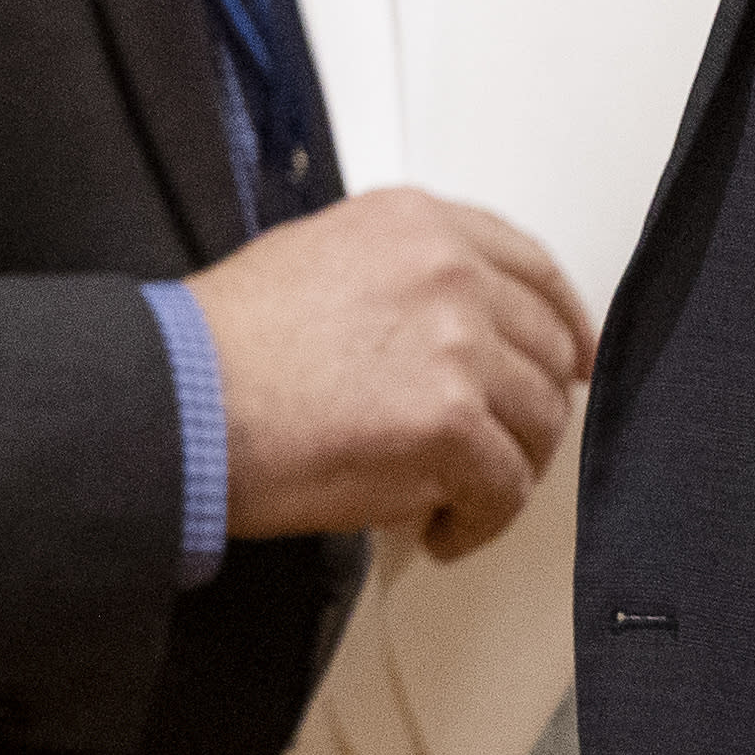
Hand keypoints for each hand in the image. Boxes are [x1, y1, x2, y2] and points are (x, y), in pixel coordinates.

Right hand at [188, 189, 591, 555]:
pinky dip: (478, 522)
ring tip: (453, 497)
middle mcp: (450, 272)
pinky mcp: (452, 424)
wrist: (181, 401)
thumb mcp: (317, 258)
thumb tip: (456, 333)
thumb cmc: (225, 346)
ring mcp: (458, 346)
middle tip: (497, 451)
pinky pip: (505, 489)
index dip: (563, 323)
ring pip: (540, 424)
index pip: (532, 266)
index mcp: (418, 224)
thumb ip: (401, 277)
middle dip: (529, 411)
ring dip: (505, 472)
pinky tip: (436, 530)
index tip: (573, 360)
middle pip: (547, 350)